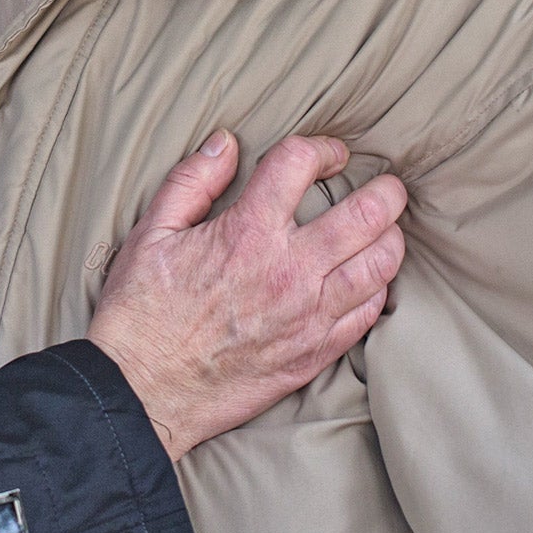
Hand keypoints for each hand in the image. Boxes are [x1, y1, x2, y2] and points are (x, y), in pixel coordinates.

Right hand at [86, 132, 405, 461]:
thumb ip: (192, 181)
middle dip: (385, 191)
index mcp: (247, 232)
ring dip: (390, 237)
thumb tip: (225, 143)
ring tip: (386, 228)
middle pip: (366, 214)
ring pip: (380, 264)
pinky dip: (378, 289)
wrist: (144, 389)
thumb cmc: (141, 312)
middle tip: (386, 186)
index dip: (321, 147)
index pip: (300, 164)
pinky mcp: (315, 353)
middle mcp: (289, 270)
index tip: (329, 153)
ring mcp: (308, 314)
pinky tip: (370, 279)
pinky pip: (369, 314)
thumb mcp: (151, 233)